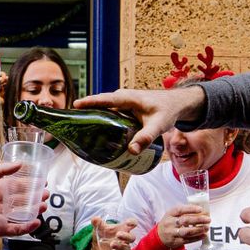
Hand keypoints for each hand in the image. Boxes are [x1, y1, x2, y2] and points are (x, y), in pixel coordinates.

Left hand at [0, 160, 44, 240]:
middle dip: (34, 197)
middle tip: (46, 194)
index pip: (16, 185)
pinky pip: (16, 229)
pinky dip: (27, 227)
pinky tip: (36, 222)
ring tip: (44, 206)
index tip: (41, 181)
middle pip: (21, 200)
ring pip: (21, 214)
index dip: (29, 183)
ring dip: (33, 210)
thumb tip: (20, 163)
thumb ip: (1, 170)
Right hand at [74, 87, 206, 153]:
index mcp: (128, 98)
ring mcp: (123, 103)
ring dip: (93, 117)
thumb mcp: (158, 125)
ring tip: (79, 129)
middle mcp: (123, 98)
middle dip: (86, 111)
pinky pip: (110, 113)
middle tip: (71, 122)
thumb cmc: (168, 111)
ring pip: (104, 110)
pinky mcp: (125, 109)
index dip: (90, 102)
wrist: (178, 103)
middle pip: (100, 105)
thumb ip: (145, 138)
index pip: (105, 99)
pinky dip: (102, 120)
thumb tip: (131, 151)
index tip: (75, 105)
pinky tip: (97, 132)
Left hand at [92, 216, 138, 249]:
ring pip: (127, 248)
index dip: (132, 223)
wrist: (98, 246)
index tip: (128, 223)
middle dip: (126, 236)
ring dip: (120, 246)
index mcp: (123, 228)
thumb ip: (97, 223)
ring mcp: (123, 247)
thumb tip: (95, 219)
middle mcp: (125, 238)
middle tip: (118, 234)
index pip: (132, 223)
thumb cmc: (104, 233)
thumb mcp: (100, 227)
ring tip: (112, 244)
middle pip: (132, 238)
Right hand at [156, 203, 209, 249]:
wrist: (159, 236)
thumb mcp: (173, 215)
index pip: (180, 210)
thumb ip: (184, 212)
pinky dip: (197, 238)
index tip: (201, 209)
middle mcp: (170, 223)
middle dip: (198, 220)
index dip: (191, 209)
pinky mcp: (175, 242)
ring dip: (198, 230)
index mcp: (170, 214)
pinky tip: (203, 235)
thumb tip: (201, 211)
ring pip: (186, 232)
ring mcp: (172, 233)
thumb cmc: (170, 223)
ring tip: (206, 228)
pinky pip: (187, 240)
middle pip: (185, 221)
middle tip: (208, 219)